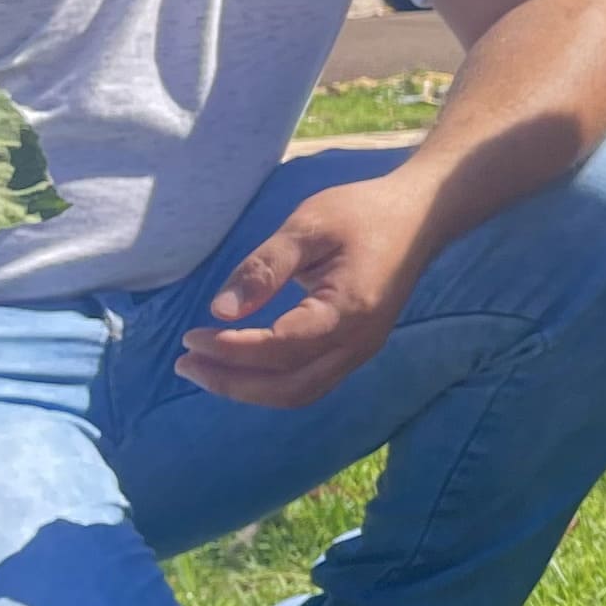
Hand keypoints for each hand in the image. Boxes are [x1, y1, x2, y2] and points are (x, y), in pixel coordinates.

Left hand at [179, 173, 442, 407]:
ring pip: (300, 392)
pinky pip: (310, 381)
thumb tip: (220, 311)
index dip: (231, 350)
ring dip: (249, 389)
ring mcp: (361, 350)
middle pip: (289, 387)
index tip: (190, 336)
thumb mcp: (308, 226)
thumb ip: (264, 268)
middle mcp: (358, 343)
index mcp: (347, 311)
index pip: (279, 349)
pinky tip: (241, 365)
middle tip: (185, 364)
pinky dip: (271, 381)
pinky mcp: (356, 348)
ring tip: (205, 369)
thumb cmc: (362, 213)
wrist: (419, 217)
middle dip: (232, 383)